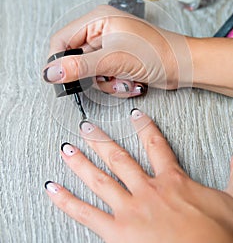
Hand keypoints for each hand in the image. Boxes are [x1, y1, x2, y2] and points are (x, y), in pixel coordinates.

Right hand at [42, 5, 192, 96]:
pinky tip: (130, 82)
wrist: (182, 66)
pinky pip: (104, 78)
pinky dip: (115, 85)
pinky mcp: (117, 60)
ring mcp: (110, 47)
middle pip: (77, 59)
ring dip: (106, 83)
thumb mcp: (113, 60)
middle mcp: (101, 31)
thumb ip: (79, 66)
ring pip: (90, 73)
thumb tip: (51, 72)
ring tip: (123, 79)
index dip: (59, 60)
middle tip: (104, 78)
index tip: (60, 78)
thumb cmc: (158, 52)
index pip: (62, 39)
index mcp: (97, 20)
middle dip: (92, 75)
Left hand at [45, 109, 232, 242]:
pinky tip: (53, 190)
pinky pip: (86, 213)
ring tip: (66, 149)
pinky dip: (67, 201)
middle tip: (86, 126)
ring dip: (81, 162)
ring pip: (99, 179)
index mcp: (171, 181)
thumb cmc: (217, 236)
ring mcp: (130, 209)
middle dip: (101, 140)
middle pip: (119, 158)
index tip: (135, 115)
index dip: (144, 127)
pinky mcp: (117, 232)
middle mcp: (147, 190)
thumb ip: (231, 174)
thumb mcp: (230, 201)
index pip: (156, 145)